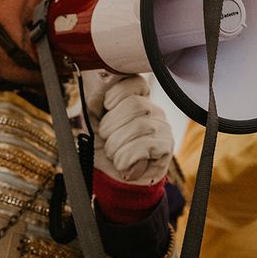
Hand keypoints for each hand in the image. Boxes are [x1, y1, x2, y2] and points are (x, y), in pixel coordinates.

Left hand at [82, 70, 173, 184]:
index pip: (135, 81)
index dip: (118, 92)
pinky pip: (146, 146)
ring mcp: (161, 127)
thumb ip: (92, 101)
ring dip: (116, 145)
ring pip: (139, 126)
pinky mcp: (165, 146)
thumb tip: (94, 85)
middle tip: (105, 139)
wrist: (111, 176)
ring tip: (113, 154)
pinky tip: (122, 164)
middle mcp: (152, 109)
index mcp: (134, 98)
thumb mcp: (91, 121)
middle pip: (135, 105)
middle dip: (111, 126)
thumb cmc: (102, 145)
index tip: (106, 106)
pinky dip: (127, 157)